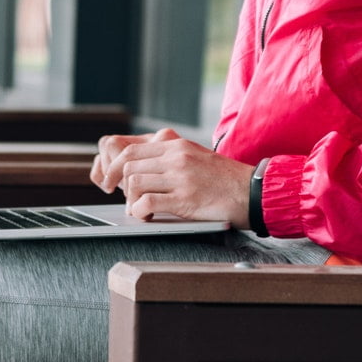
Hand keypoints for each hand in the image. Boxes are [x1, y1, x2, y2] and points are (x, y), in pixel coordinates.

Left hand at [91, 127, 252, 225]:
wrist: (252, 191)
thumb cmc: (225, 179)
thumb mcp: (196, 157)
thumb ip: (171, 158)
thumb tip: (142, 167)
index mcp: (176, 145)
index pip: (131, 149)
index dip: (114, 166)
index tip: (109, 179)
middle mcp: (176, 157)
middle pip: (128, 165)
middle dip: (116, 182)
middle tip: (118, 196)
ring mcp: (180, 177)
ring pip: (134, 183)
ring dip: (130, 199)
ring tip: (139, 209)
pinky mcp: (184, 199)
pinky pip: (147, 202)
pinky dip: (139, 211)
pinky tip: (145, 216)